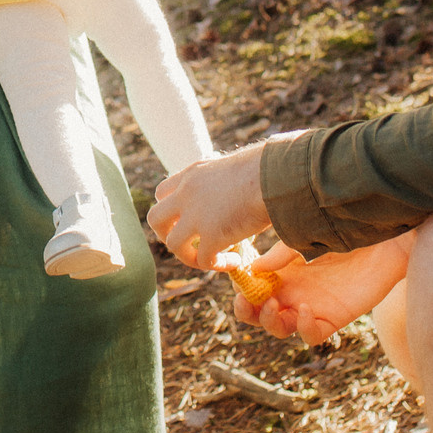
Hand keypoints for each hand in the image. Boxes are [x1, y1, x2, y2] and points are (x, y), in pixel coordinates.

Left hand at [145, 141, 272, 269]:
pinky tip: (236, 262)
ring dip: (190, 257)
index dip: (172, 211)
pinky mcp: (212, 234)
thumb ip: (223, 181)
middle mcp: (187, 192)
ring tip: (212, 260)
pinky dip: (217, 266)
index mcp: (192, 174)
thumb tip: (235, 191)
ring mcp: (196, 214)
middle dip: (167, 235)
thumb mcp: (233, 167)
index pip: (162, 193)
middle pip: (155, 219)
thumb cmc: (268, 168)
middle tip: (190, 243)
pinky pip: (203, 261)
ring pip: (172, 245)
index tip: (191, 220)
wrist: (277, 174)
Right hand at [235, 236, 413, 346]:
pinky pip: (312, 335)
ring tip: (273, 305)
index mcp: (282, 269)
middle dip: (246, 311)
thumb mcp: (305, 235)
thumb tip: (253, 269)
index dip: (239, 286)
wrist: (384, 236)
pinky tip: (306, 309)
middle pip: (259, 312)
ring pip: (280, 327)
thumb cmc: (344, 229)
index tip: (235, 278)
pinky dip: (304, 328)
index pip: (250, 285)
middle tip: (246, 301)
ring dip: (270, 321)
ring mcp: (312, 305)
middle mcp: (293, 290)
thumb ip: (282, 253)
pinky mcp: (334, 317)